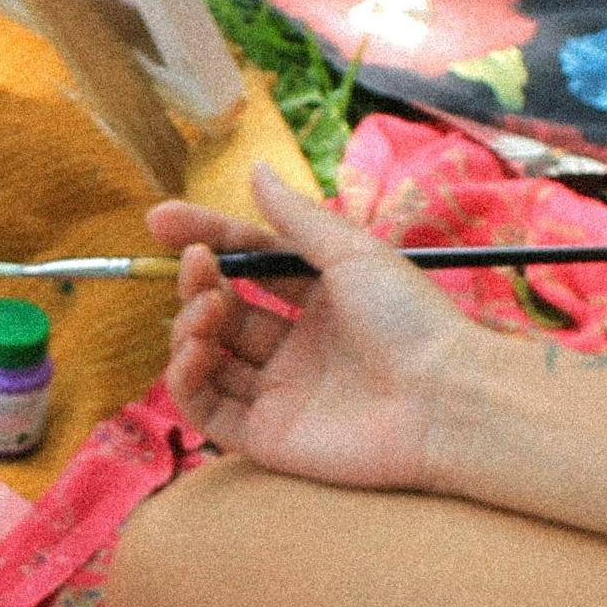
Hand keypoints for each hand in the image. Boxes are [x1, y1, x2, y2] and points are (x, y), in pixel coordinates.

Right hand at [152, 163, 483, 493]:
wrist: (445, 400)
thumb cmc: (410, 320)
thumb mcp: (352, 252)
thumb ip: (296, 217)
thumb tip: (255, 168)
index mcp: (322, 299)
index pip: (249, 264)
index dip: (206, 239)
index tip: (160, 220)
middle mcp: (298, 346)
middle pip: (223, 309)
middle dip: (197, 283)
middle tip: (196, 266)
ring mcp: (280, 392)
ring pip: (207, 358)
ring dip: (189, 327)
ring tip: (207, 311)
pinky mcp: (267, 437)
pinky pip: (206, 409)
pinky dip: (185, 379)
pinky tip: (195, 349)